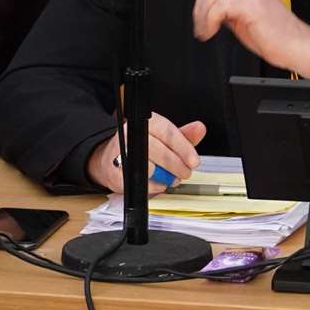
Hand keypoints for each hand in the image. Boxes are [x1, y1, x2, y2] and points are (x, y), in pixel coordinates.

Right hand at [86, 113, 206, 194]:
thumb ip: (183, 135)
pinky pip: (140, 183)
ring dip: (166, 176)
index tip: (194, 160)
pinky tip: (159, 183)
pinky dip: (154, 186)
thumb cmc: (142, 147)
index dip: (183, 147)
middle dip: (177, 165)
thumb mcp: (164, 138)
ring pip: (150, 168)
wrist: (109, 159)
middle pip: (159, 151)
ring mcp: (120, 154)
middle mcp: (130, 136)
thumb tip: (200, 128)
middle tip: (186, 172)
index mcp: (145, 123)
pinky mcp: (115, 174)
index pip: (166, 131)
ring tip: (172, 177)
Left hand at [192, 0, 309, 77]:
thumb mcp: (247, 18)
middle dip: (200, 6)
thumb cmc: (280, 37)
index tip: (201, 17)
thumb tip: (212, 11)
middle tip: (201, 25)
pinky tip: (213, 31)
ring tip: (206, 31)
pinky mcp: (251, 5)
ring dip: (203, 15)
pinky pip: (219, 7)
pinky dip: (210, 21)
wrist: (298, 47)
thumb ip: (231, 10)